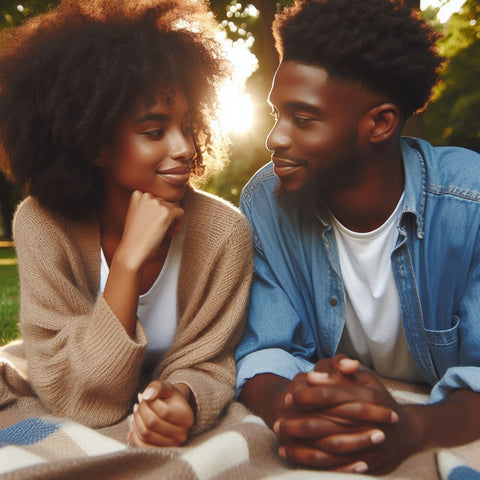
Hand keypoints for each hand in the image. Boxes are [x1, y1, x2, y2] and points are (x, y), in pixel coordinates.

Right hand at [116, 190, 184, 270]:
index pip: (157, 197)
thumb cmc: (135, 238)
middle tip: (164, 230)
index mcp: (137, 194)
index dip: (160, 210)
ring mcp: (156, 203)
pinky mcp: (166, 212)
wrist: (131, 252)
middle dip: (168, 215)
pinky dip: (180, 223)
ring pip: (175, 207)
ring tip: (167, 232)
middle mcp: (146, 196)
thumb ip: (148, 207)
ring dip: (174, 220)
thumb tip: (166, 204)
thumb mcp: (137, 216)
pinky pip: (181, 213)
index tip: (157, 223)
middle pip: (167, 202)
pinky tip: (172, 234)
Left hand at [128, 380, 193, 446]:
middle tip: (139, 403)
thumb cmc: (169, 398)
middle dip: (141, 410)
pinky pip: (141, 446)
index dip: (150, 402)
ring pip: (145, 434)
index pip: (163, 412)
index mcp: (187, 417)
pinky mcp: (159, 452)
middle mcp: (181, 434)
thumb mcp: (166, 388)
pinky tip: (136, 423)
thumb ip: (158, 387)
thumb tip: (147, 395)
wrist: (173, 411)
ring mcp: (171, 445)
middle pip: (152, 423)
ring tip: (137, 411)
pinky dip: (134, 434)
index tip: (145, 396)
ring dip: (136, 420)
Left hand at [276, 357, 421, 473]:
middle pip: (328, 424)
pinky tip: (291, 453)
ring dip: (301, 445)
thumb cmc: (376, 396)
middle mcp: (370, 422)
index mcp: (369, 397)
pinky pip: (334, 466)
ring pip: (328, 448)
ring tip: (280, 437)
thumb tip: (312, 375)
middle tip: (277, 420)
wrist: (405, 430)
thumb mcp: (363, 376)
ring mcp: (369, 446)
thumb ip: (338, 369)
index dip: (309, 396)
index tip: (290, 396)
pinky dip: (311, 461)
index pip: (333, 396)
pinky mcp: (365, 464)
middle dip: (299, 423)